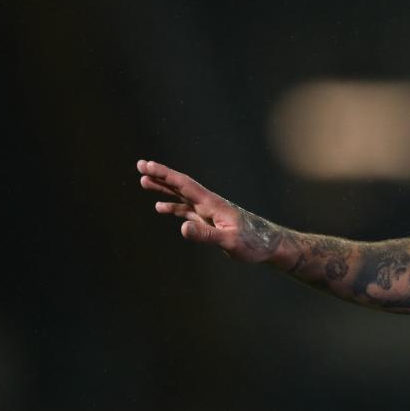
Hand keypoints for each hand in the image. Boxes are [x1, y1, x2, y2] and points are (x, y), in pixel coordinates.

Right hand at [137, 159, 283, 262]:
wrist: (269, 245)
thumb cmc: (253, 243)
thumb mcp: (230, 241)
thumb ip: (206, 234)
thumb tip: (182, 227)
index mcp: (213, 204)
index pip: (185, 185)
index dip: (165, 175)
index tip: (147, 165)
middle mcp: (209, 204)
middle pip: (180, 186)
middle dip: (160, 176)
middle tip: (140, 165)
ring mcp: (209, 212)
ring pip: (181, 197)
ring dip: (163, 189)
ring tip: (143, 181)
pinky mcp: (210, 221)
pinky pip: (186, 211)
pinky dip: (172, 207)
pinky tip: (160, 207)